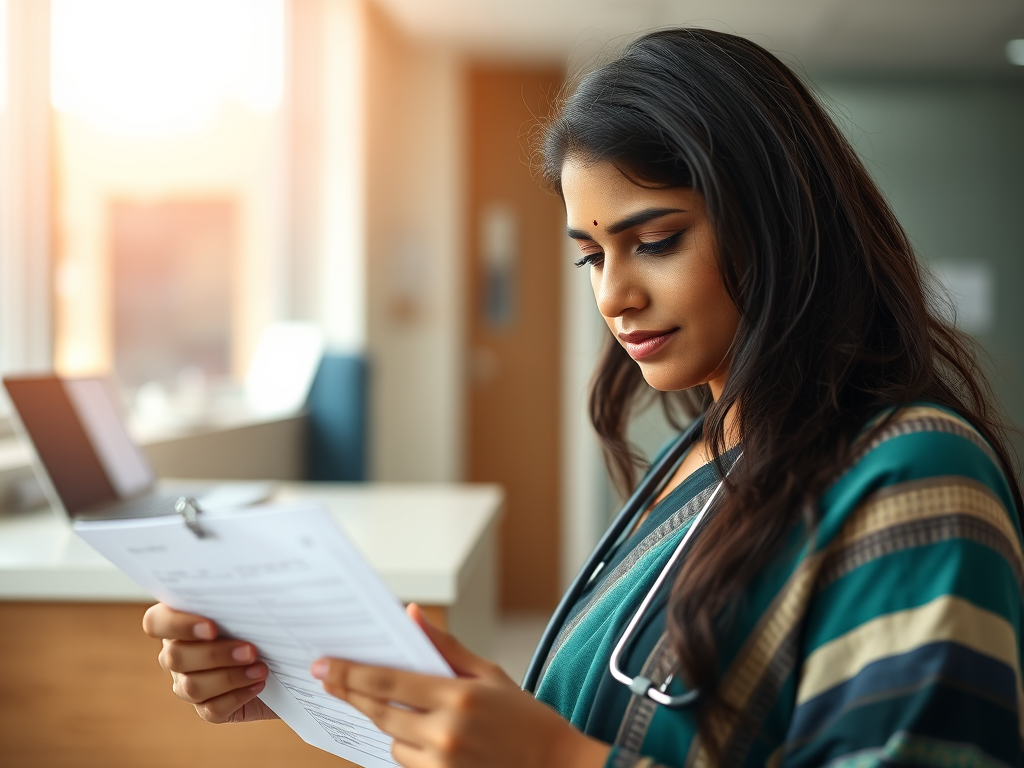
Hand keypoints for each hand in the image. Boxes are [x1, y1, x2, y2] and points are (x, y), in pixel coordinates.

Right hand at [141, 603, 278, 723]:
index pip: (156, 622)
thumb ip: (238, 602)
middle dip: (215, 654)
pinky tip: (259, 684)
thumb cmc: (264, 624)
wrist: (286, 657)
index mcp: (180, 621)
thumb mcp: (251, 609)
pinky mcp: (206, 707)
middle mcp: (177, 653)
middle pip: (174, 657)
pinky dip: (237, 697)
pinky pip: (211, 709)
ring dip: (230, 677)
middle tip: (250, 651)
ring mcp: (188, 682)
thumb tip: (249, 590)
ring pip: (191, 687)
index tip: (211, 628)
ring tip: (261, 669)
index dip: (177, 625)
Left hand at [311, 604, 609, 767]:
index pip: (389, 682)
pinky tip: (417, 731)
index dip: (351, 672)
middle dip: (349, 693)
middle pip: (380, 711)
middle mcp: (447, 732)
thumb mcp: (489, 672)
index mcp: (458, 697)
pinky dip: (406, 744)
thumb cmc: (523, 717)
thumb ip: (445, 646)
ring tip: (399, 706)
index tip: (325, 664)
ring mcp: (443, 763)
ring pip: (392, 739)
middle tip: (325, 678)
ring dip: (387, 722)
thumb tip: (411, 616)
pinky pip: (406, 760)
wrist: (554, 765)